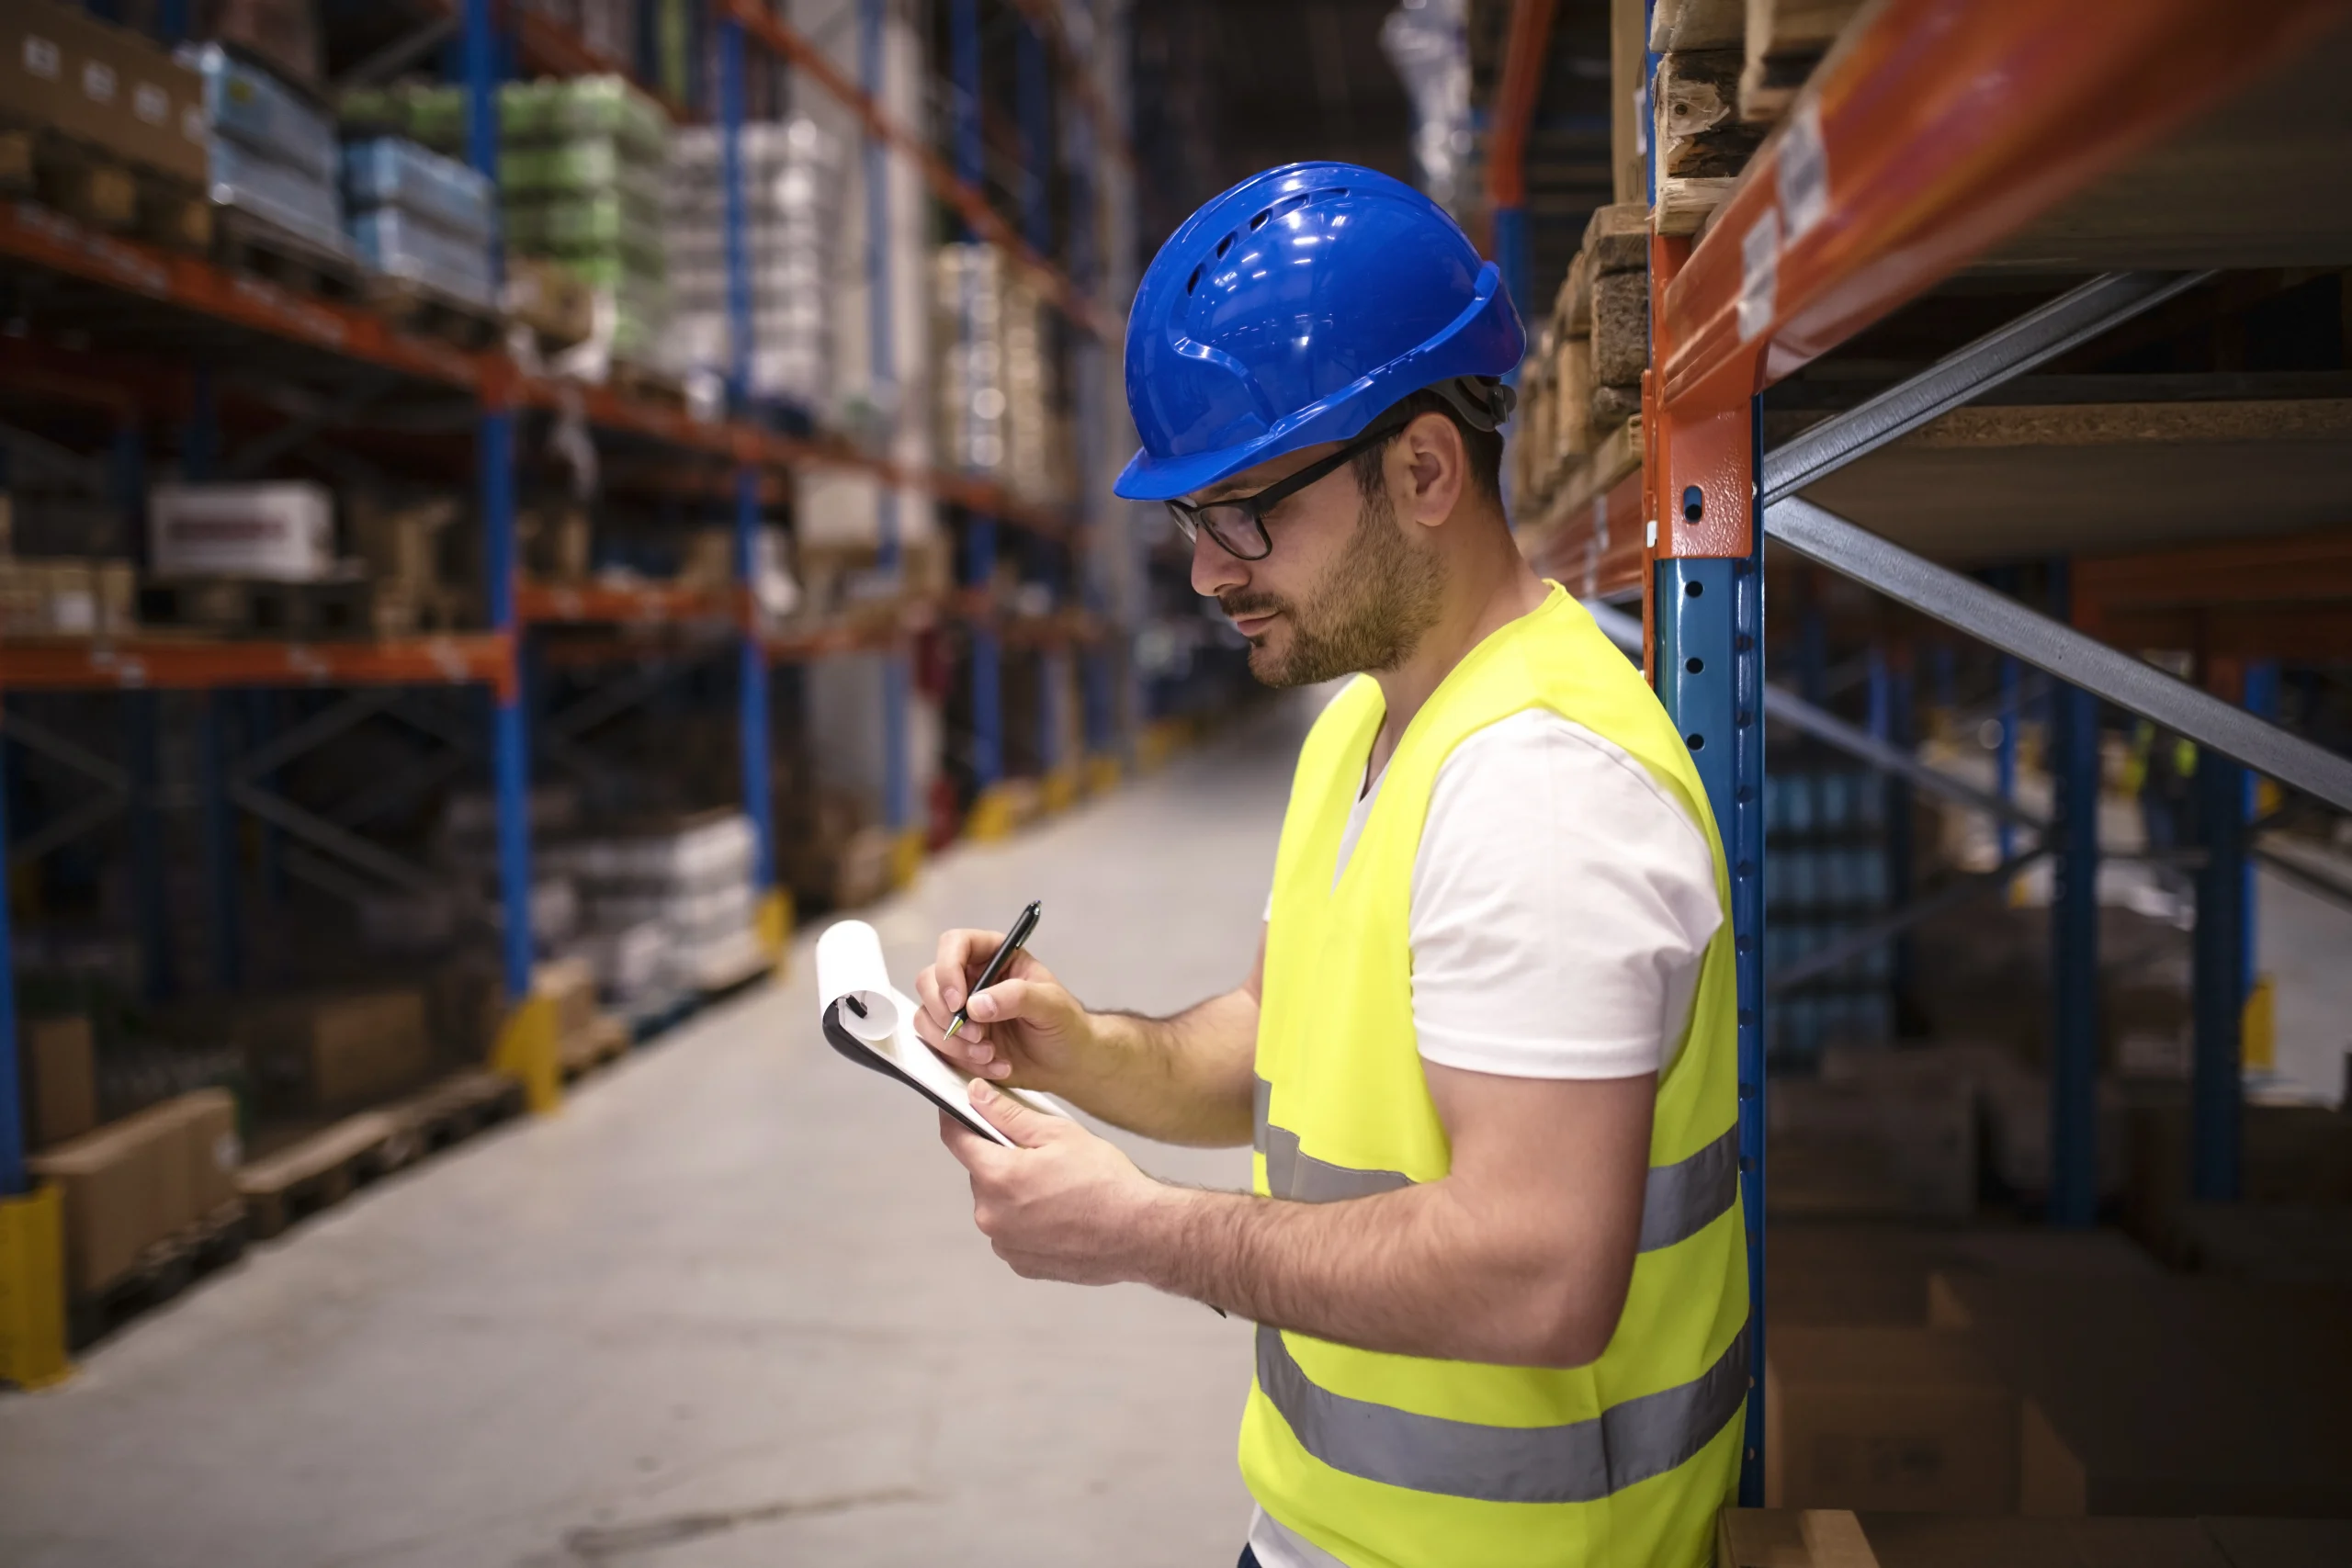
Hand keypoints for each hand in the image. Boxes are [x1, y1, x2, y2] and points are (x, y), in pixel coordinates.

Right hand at [913, 927, 1096, 1091]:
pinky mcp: (955, 1038)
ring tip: (990, 1054)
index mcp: (994, 956)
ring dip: (953, 1042)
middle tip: (978, 1035)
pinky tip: (994, 1064)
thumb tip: (976, 1004)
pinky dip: (960, 1060)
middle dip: (946, 1013)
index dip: (948, 968)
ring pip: (926, 1016)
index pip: (955, 944)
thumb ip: (1018, 997)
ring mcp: (960, 1009)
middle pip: (929, 981)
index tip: (960, 1001)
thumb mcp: (1052, 1005)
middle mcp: (971, 978)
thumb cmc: (1065, 1024)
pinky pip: (937, 1046)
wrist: (1066, 1063)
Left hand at [937, 1081, 1166, 1285]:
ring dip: (1015, 1193)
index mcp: (997, 1176)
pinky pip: (1013, 1232)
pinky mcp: (1022, 1264)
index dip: (956, 1118)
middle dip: (1003, 1160)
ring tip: (1058, 1189)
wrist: (1141, 1234)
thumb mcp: (1059, 1133)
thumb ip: (1009, 1114)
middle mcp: (991, 1215)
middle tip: (1042, 1155)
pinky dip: (1028, 1221)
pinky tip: (1061, 1215)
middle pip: (981, 1173)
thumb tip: (976, 1095)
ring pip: (998, 1204)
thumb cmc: (1106, 1182)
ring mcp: (1005, 1244)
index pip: (956, 1139)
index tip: (961, 1108)